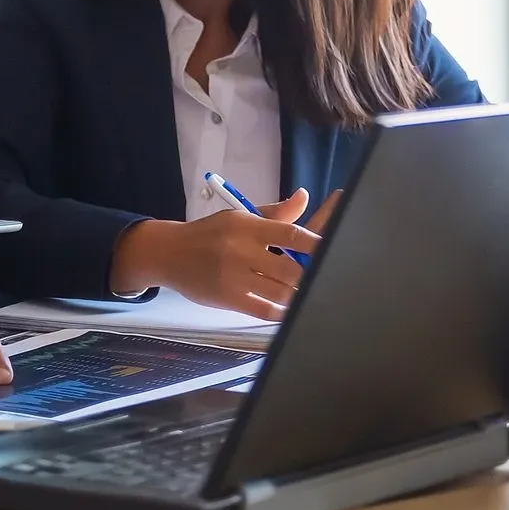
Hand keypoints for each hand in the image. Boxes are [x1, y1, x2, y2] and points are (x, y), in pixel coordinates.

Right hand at [108, 188, 331, 321]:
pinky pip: (263, 310)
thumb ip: (275, 213)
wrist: (169, 253)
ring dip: (299, 296)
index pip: (291, 234)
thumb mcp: (239, 217)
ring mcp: (234, 275)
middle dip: (311, 276)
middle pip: (291, 268)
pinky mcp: (227, 297)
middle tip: (328, 278)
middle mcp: (242, 250)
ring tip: (313, 295)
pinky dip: (281, 312)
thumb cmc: (210, 234)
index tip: (339, 248)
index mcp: (248, 226)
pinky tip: (291, 311)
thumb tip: (304, 197)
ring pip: (280, 292)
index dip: (318, 244)